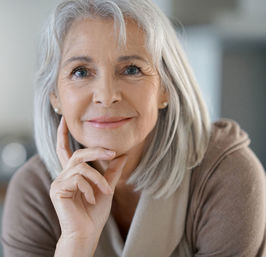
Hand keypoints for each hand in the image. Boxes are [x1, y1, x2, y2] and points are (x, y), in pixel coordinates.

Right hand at [49, 116, 127, 239]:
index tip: (64, 119)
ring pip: (81, 167)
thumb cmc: (95, 212)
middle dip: (96, 151)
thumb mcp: (106, 188)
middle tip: (113, 153)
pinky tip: (91, 200)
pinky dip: (89, 188)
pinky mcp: (57, 189)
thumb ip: (112, 172)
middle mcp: (63, 175)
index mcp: (73, 174)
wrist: (88, 232)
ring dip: (98, 179)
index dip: (63, 134)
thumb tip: (123, 155)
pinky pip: (77, 179)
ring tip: (106, 192)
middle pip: (78, 154)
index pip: (65, 150)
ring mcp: (59, 182)